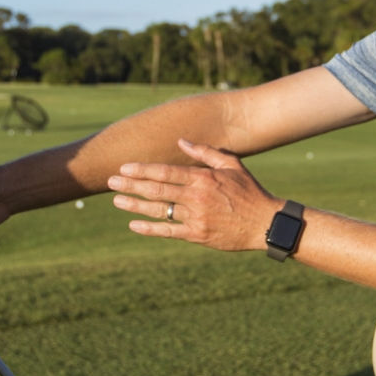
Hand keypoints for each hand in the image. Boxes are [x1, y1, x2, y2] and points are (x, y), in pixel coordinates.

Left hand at [108, 139, 281, 250]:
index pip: (166, 171)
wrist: (265, 223)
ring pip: (159, 210)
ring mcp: (196, 217)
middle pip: (157, 189)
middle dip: (131, 185)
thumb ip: (205, 152)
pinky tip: (134, 225)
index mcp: (203, 178)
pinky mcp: (198, 235)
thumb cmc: (249, 191)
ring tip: (117, 201)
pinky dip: (150, 229)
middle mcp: (197, 196)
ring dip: (135, 205)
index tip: (124, 167)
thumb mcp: (232, 165)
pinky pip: (169, 232)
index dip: (142, 169)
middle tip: (110, 181)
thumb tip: (182, 140)